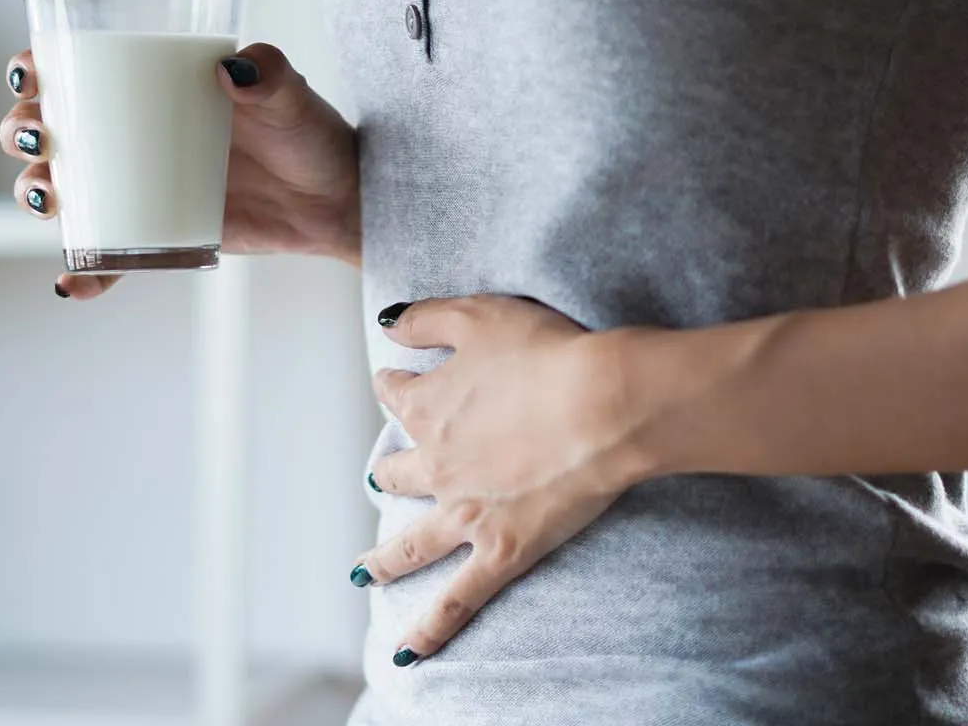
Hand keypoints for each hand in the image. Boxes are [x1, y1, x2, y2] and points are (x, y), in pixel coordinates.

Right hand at [0, 42, 359, 298]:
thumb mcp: (292, 99)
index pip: (73, 69)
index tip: (30, 76)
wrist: (335, 199)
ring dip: (36, 195)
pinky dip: (83, 274)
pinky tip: (70, 285)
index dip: (33, 71)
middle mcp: (130, 134)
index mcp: (149, 88)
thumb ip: (271, 75)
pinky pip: (106, 258)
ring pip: (62, 190)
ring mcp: (137, 187)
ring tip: (51, 204)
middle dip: (21, 134)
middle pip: (47, 130)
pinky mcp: (154, 235)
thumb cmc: (309, 135)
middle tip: (41, 141)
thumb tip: (234, 69)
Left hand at [354, 295, 643, 665]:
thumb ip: (426, 319)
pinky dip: (430, 630)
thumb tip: (388, 327)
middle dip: (392, 470)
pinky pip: (457, 601)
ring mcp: (463, 513)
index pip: (395, 394)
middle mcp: (434, 463)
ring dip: (383, 559)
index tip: (401, 380)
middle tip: (390, 474)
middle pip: (397, 470)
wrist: (602, 403)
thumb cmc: (549, 351)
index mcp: (427, 405)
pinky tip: (407, 652)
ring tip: (365, 571)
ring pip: (409, 545)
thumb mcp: (479, 314)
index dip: (397, 384)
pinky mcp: (501, 550)